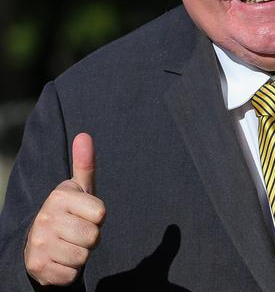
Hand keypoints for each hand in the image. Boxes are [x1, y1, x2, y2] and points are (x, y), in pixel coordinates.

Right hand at [24, 133, 105, 285]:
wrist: (38, 244)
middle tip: (77, 233)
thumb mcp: (79, 189)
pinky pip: (72, 274)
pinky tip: (60, 260)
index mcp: (59, 196)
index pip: (101, 212)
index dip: (97, 217)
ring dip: (81, 254)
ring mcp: (39, 244)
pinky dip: (70, 271)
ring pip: (83, 256)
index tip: (84, 214)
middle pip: (94, 236)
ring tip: (69, 245)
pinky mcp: (38, 267)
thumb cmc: (69, 213)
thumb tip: (84, 135)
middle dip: (91, 238)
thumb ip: (85, 164)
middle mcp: (45, 218)